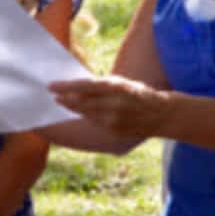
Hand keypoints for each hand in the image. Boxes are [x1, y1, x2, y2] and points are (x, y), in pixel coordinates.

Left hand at [49, 75, 171, 138]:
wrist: (162, 115)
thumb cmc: (140, 94)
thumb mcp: (123, 83)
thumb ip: (102, 86)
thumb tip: (77, 87)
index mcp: (118, 87)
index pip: (85, 86)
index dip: (66, 87)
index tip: (51, 86)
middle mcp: (115, 104)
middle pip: (82, 102)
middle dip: (65, 99)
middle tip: (54, 95)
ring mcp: (114, 121)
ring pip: (86, 114)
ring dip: (73, 108)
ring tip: (63, 102)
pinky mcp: (115, 132)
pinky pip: (94, 123)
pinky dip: (86, 117)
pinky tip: (80, 112)